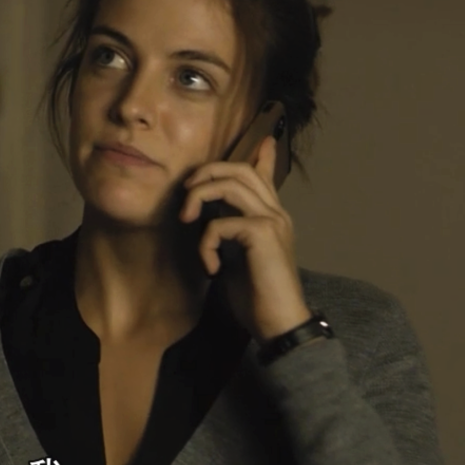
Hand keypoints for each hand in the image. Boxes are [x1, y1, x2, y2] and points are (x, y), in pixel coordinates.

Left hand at [179, 135, 311, 343]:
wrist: (279, 324)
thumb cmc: (258, 299)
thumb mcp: (238, 261)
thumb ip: (230, 237)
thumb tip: (212, 223)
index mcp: (272, 218)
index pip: (266, 176)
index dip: (262, 156)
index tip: (262, 140)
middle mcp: (276, 213)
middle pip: (240, 170)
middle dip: (207, 172)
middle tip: (186, 189)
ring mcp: (272, 221)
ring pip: (230, 184)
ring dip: (199, 196)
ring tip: (185, 217)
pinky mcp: (263, 234)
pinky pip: (220, 223)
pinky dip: (205, 243)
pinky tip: (210, 267)